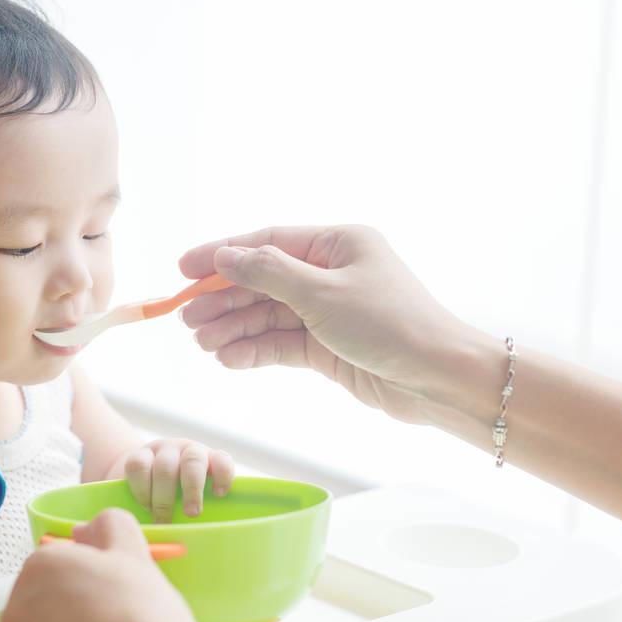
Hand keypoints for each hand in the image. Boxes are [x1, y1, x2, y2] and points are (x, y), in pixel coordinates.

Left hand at [1, 509, 210, 621]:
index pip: (62, 558)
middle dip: (76, 598)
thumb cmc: (143, 616)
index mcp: (40, 566)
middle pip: (49, 592)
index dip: (92, 568)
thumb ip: (108, 524)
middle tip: (115, 611)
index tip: (114, 583)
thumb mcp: (134, 551)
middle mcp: (19, 606)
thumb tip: (85, 530)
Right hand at [124, 439, 234, 521]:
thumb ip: (200, 509)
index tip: (219, 494)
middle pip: (193, 462)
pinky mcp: (138, 453)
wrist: (147, 475)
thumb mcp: (195, 499)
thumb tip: (202, 540)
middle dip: (192, 490)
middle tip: (191, 514)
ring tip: (162, 519)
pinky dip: (142, 489)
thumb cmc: (179, 497)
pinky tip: (146, 505)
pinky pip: (138, 466)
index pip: (222, 459)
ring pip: (165, 466)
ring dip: (163, 497)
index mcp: (209, 460)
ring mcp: (163, 449)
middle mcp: (188, 451)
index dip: (223, 475)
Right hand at [179, 224, 474, 422]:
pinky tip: (229, 357)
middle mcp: (330, 274)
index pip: (268, 242)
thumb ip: (269, 273)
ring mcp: (328, 312)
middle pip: (263, 281)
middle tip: (187, 317)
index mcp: (337, 244)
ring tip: (202, 342)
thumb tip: (224, 256)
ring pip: (269, 315)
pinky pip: (281, 343)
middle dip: (224, 299)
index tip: (184, 268)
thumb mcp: (324, 293)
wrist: (437, 379)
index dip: (223, 254)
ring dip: (234, 327)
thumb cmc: (390, 324)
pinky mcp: (328, 347)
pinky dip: (255, 350)